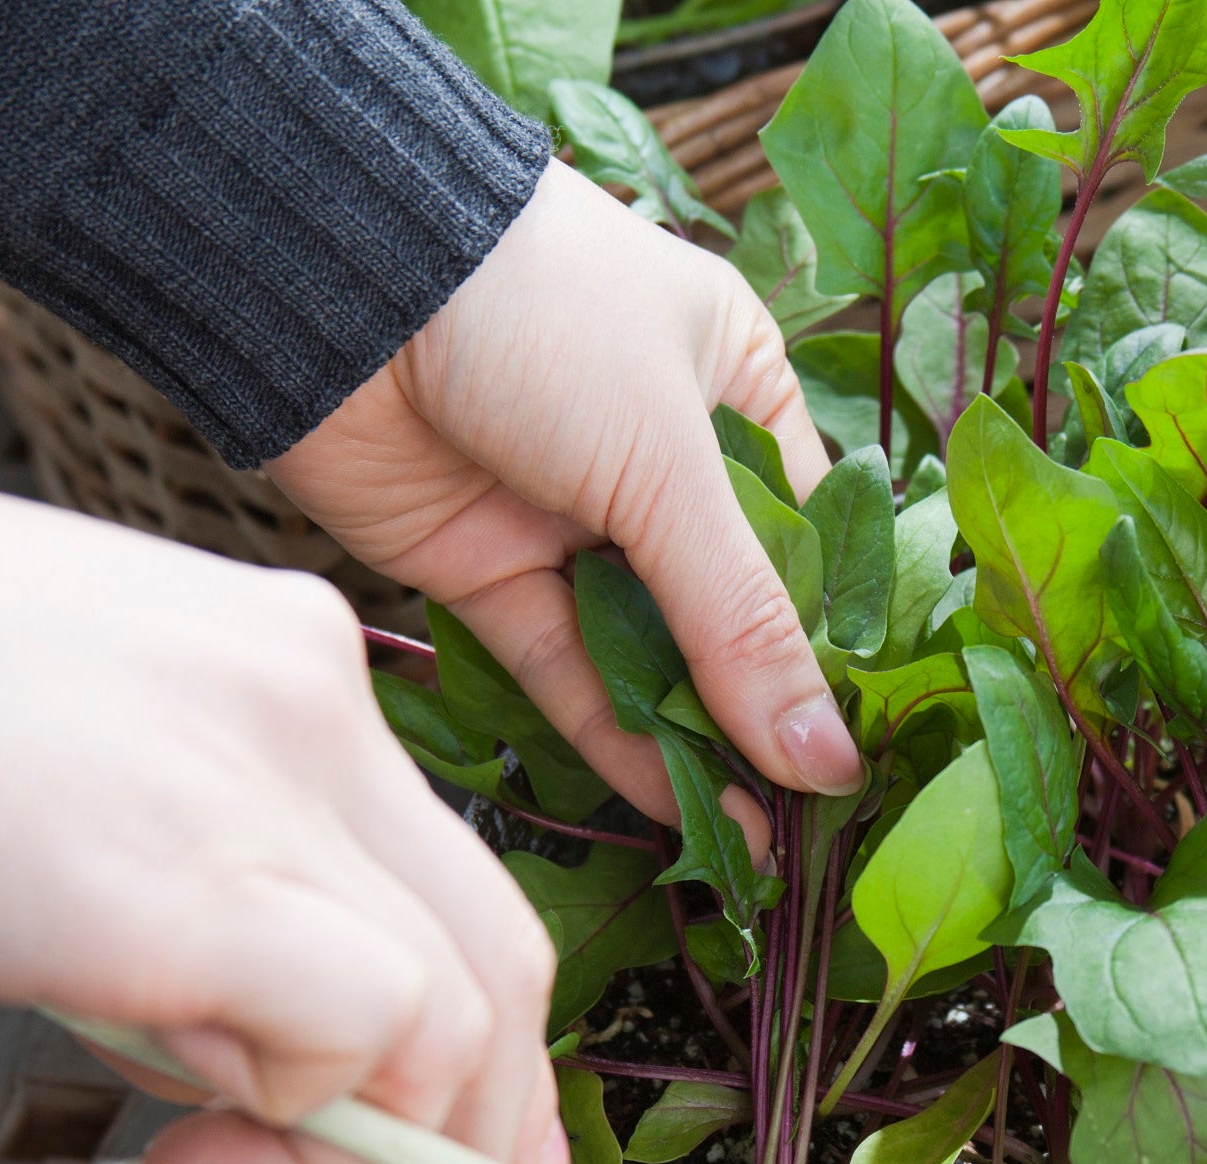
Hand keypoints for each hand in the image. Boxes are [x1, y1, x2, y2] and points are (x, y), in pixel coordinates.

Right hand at [0, 425, 563, 1163]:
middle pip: (497, 959)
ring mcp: (276, 798)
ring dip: (349, 1143)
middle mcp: (319, 712)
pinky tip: (172, 1112)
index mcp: (289, 665)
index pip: (455, 879)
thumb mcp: (81, 767)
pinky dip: (295, 1112)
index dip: (477, 1038)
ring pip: (447, 1016)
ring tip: (206, 1161)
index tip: (458, 1137)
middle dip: (483, 1133)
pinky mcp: (204, 894)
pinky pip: (360, 1037)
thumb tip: (234, 1037)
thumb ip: (192, 871)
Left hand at [270, 161, 860, 839]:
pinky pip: (570, 676)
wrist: (338, 276)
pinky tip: (682, 813)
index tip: (869, 748)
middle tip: (820, 823)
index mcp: (733, 386)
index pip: (809, 540)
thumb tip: (826, 760)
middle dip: (769, 713)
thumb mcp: (670, 464)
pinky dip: (620, 745)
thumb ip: (743, 622)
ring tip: (759, 845)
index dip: (836, 644)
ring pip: (652, 654)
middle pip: (731, 610)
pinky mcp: (489, 572)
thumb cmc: (539, 316)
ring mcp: (571, 520)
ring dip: (700, 745)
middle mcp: (659, 457)